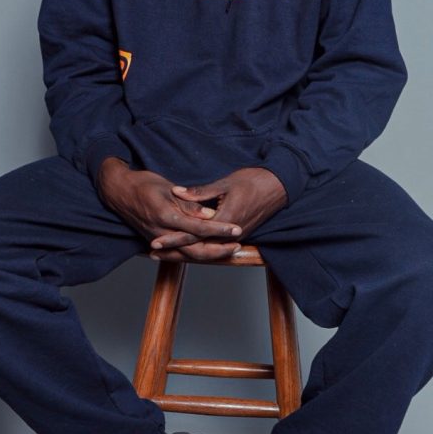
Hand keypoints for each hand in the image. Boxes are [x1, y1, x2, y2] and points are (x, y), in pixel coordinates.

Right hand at [97, 158, 242, 257]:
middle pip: (195, 250)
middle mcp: (162, 233)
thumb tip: (209, 216)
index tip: (237, 229)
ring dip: (209, 255)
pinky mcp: (156, 241)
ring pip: (188, 255)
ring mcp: (158, 239)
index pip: (199, 228)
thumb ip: (188, 205)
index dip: (219, 230)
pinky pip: (178, 253)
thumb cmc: (143, 184)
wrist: (118, 191)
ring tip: (228, 251)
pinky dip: (194, 255)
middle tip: (237, 247)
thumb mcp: (167, 188)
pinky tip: (208, 254)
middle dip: (218, 250)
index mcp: (166, 216)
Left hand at [149, 167, 286, 260]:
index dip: (173, 239)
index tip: (155, 242)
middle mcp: (230, 235)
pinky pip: (214, 245)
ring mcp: (235, 237)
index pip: (193, 235)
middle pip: (197, 248)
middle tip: (153, 251)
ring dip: (184, 251)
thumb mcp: (225, 184)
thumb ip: (200, 192)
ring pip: (205, 249)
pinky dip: (198, 246)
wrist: (279, 187)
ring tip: (164, 252)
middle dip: (174, 250)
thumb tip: (177, 192)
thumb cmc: (254, 181)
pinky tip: (184, 245)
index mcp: (225, 221)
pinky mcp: (237, 235)